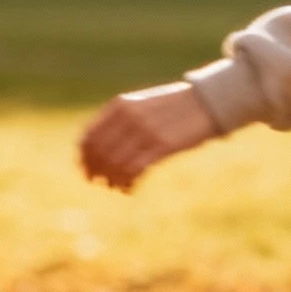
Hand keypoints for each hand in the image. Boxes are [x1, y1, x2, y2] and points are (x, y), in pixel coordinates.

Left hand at [79, 82, 217, 192]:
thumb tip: (98, 148)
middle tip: (100, 182)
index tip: (86, 170)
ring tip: (117, 186)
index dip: (84, 158)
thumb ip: (120, 120)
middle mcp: (129, 117)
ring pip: (115, 164)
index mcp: (120, 105)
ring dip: (112, 180)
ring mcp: (145, 131)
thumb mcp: (141, 106)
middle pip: (99, 153)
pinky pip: (135, 170)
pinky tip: (129, 189)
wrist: (205, 102)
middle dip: (96, 171)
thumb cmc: (172, 107)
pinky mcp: (162, 146)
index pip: (89, 137)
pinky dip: (127, 183)